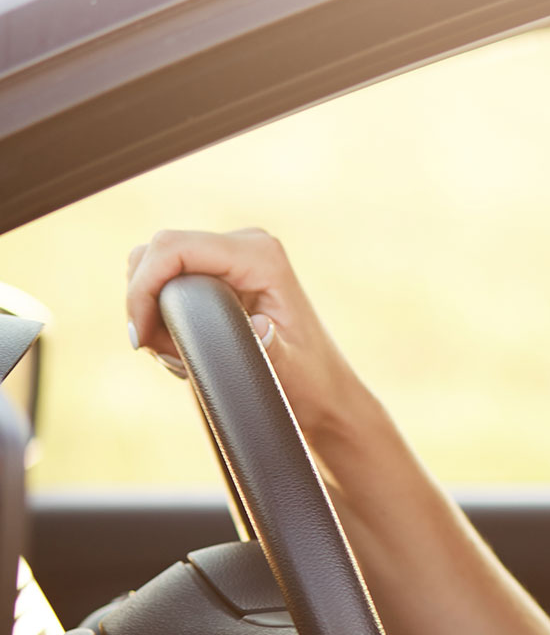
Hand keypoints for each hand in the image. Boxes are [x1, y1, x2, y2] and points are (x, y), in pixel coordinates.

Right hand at [125, 228, 362, 436]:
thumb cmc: (309, 382)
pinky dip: (159, 312)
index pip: (172, 248)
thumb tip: (260, 328)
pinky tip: (180, 348)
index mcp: (261, 256)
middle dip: (144, 304)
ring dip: (150, 311)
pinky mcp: (220, 271)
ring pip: (155, 266)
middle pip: (155, 253)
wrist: (324, 390)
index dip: (142, 288)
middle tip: (161, 354)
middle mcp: (246, 245)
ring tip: (176, 355)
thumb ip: (271, 349)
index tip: (140, 339)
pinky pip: (167, 278)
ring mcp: (231, 255)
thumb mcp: (289, 370)